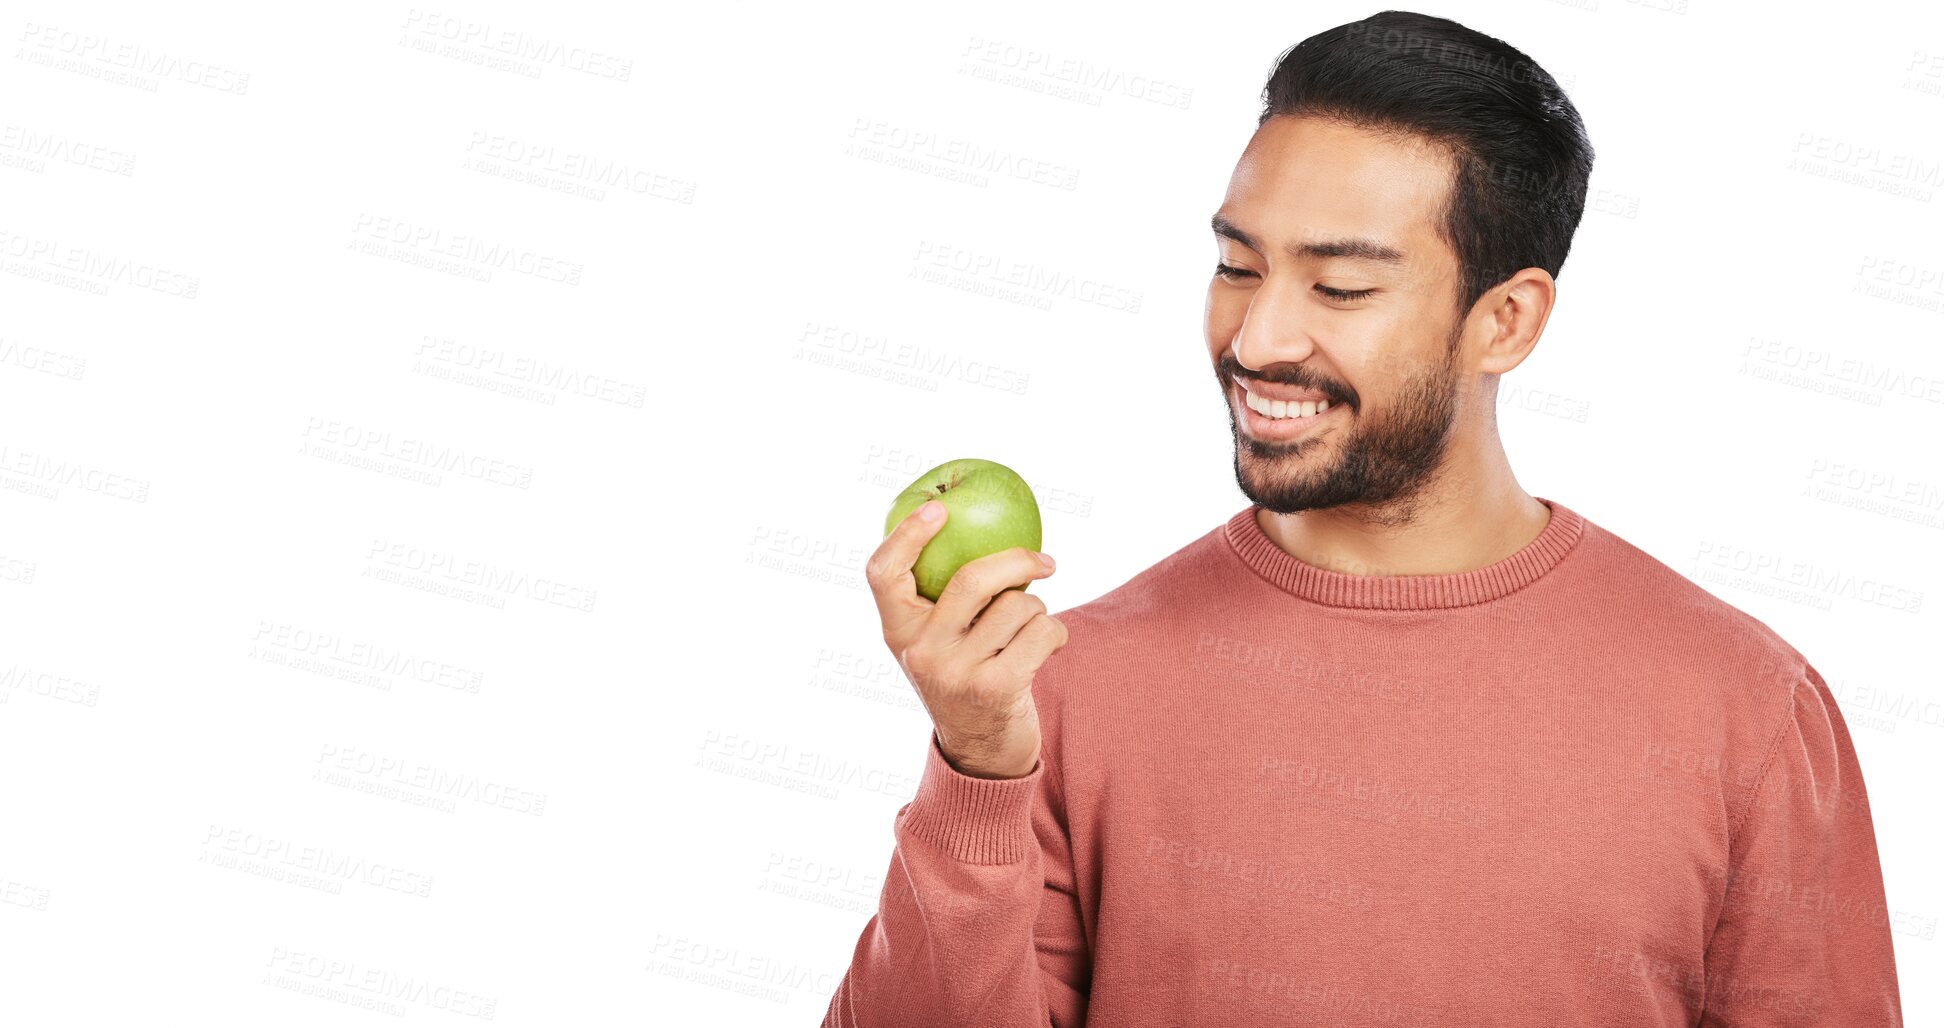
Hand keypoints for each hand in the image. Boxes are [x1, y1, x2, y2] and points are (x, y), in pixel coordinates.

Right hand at [865, 501, 1066, 778]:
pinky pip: (1042, 632)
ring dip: (1037, 611)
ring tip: (1030, 631)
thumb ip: (942, 600)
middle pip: (971, 578)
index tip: (938, 509)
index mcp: (898, 632)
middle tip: (1045, 561)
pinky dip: (1056, 634)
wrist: (982, 755)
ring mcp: (956, 672)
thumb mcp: (938, 643)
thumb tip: (973, 524)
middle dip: (1017, 561)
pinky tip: (1051, 645)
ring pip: (1017, 606)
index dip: (906, 535)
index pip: (882, 573)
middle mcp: (921, 651)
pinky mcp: (996, 688)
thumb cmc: (965, 678)